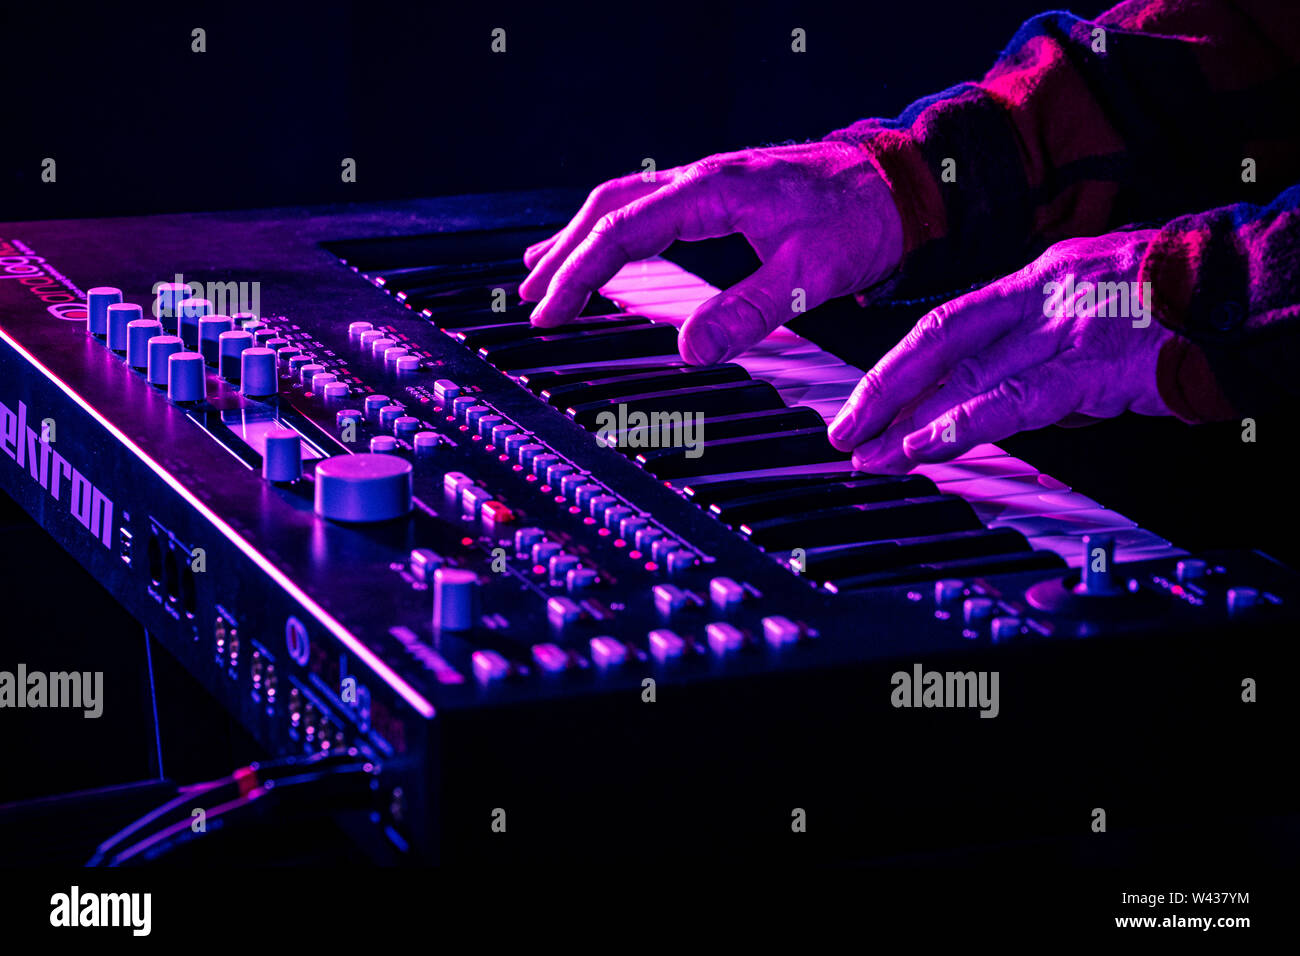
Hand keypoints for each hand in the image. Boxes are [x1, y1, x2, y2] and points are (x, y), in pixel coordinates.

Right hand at [519, 142, 903, 364]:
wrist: (900, 185)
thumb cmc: (861, 221)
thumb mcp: (809, 273)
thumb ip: (748, 310)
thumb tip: (689, 351)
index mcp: (712, 191)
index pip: (623, 230)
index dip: (579, 273)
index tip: (550, 311)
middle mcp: (701, 179)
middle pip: (608, 209)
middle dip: (563, 254)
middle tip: (529, 296)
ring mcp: (708, 184)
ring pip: (623, 203)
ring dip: (579, 237)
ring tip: (540, 270)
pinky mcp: (719, 196)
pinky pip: (648, 207)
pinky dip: (613, 231)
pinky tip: (604, 250)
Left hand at [827, 230, 1175, 472]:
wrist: (1251, 284)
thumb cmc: (1183, 297)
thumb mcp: (1100, 300)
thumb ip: (1048, 340)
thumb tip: (1008, 389)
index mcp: (1040, 276)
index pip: (948, 322)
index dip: (899, 362)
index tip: (867, 396)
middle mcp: (1042, 294)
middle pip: (939, 345)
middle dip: (883, 392)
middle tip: (843, 430)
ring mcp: (1065, 326)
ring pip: (965, 375)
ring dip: (909, 421)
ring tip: (871, 454)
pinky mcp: (1091, 364)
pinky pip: (1011, 401)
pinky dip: (960, 426)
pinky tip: (925, 447)